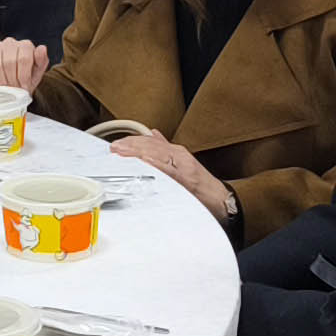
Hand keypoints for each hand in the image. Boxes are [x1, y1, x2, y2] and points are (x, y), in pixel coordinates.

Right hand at [0, 38, 50, 90]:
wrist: (11, 83)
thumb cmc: (25, 78)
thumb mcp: (37, 72)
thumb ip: (41, 60)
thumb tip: (42, 49)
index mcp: (25, 45)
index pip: (23, 59)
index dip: (23, 76)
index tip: (23, 87)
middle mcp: (10, 42)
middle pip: (9, 62)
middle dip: (11, 80)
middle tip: (12, 90)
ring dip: (0, 81)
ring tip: (4, 89)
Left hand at [118, 130, 236, 221]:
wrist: (222, 200)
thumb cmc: (201, 186)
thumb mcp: (182, 163)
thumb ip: (166, 148)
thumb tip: (153, 134)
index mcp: (177, 152)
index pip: (151, 142)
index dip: (132, 141)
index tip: (116, 144)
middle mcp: (180, 156)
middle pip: (152, 146)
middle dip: (131, 146)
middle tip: (114, 148)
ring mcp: (184, 168)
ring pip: (159, 155)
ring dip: (139, 153)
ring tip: (123, 152)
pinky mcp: (188, 181)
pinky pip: (170, 171)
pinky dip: (158, 165)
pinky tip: (146, 161)